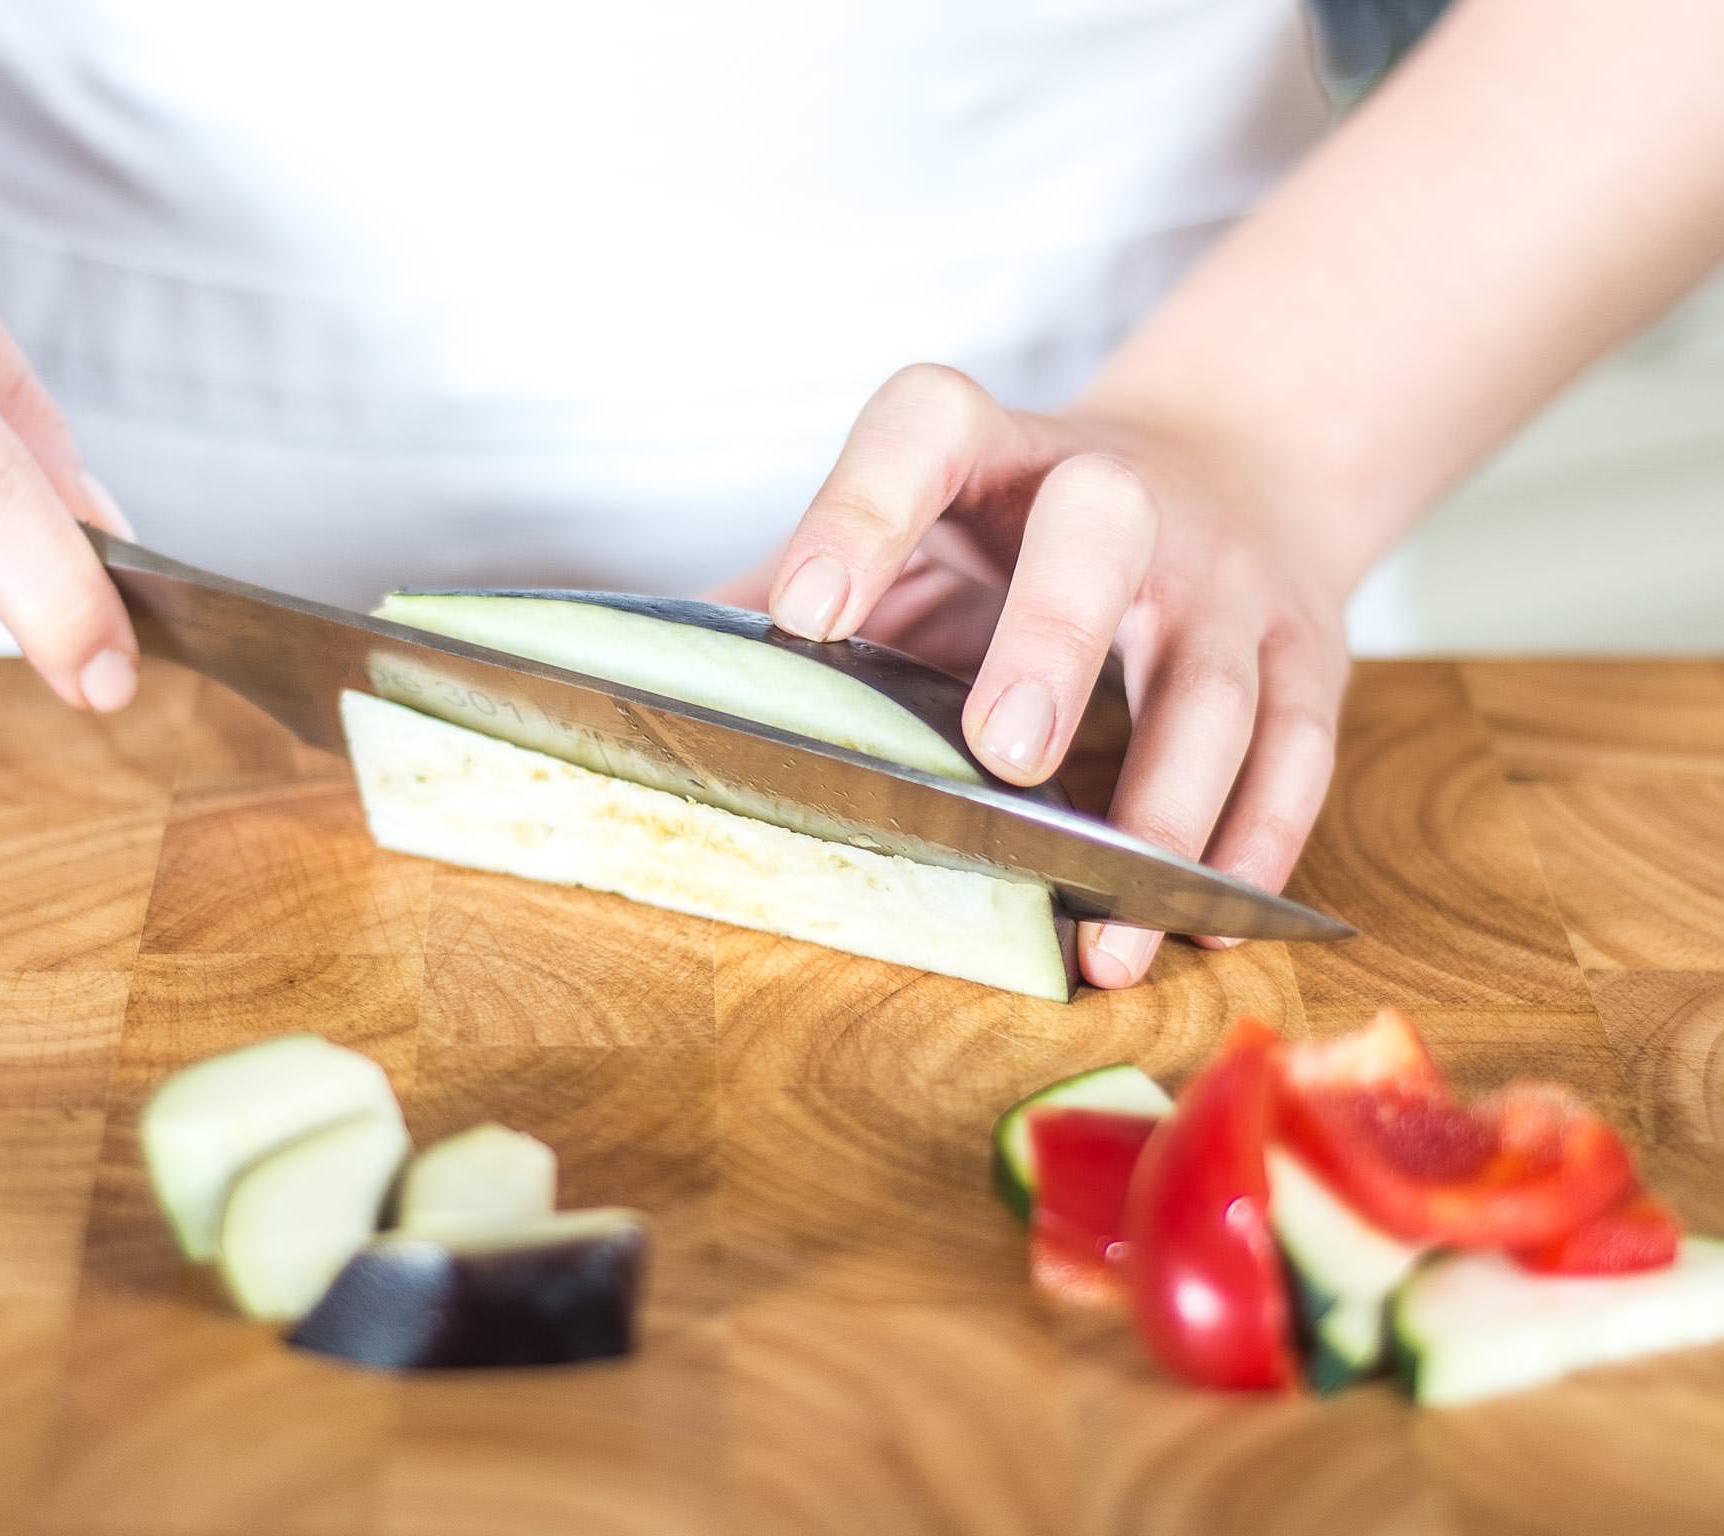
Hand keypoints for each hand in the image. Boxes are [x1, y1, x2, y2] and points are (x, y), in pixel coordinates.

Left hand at [722, 364, 1353, 988]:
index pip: (922, 429)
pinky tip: (1206, 923)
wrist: (1228, 472)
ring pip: (1217, 674)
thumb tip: (652, 688)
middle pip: (1101, 525)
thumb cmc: (1016, 538)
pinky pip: (1300, 746)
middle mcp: (1118, 487)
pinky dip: (1257, 841)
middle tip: (1005, 757)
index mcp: (989, 451)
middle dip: (1053, 636)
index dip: (858, 509)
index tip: (805, 618)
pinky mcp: (1309, 644)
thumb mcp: (914, 536)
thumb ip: (808, 596)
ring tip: (1107, 931)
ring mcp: (1226, 569)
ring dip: (1169, 808)